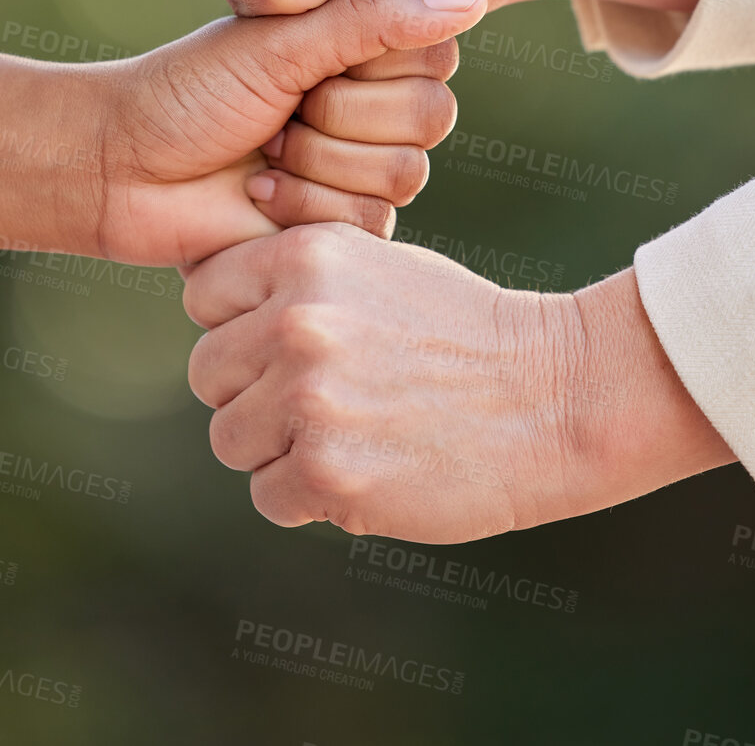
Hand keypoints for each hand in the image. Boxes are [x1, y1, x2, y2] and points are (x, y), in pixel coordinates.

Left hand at [0, 0, 484, 267]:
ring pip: (405, 171)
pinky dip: (307, 204)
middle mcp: (374, 102)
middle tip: (280, 111)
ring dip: (320, 162)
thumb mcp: (282, 42)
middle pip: (429, 115)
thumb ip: (374, 19)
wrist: (124, 169)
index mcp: (363, 43)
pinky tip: (261, 192)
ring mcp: (362, 164)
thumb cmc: (190, 93)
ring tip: (266, 151)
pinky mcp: (346, 224)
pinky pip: (375, 220)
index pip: (432, 50)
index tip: (304, 58)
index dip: (371, 61)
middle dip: (341, 115)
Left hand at [185, 227, 733, 541]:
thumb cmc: (459, 331)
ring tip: (349, 433)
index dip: (237, 323)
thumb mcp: (373, 264)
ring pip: (229, 438)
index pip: (203, 293)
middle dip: (252, 392)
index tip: (281, 341)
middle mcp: (298, 321)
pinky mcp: (328, 473)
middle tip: (322, 399)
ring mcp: (310, 398)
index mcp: (306, 257)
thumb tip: (208, 304)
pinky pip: (268, 496)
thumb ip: (292, 279)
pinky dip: (308, 497)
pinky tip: (367, 470)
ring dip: (277, 449)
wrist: (552, 395)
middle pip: (207, 371)